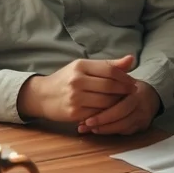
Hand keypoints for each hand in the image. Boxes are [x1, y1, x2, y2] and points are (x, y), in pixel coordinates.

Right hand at [17, 55, 137, 121]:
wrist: (42, 96)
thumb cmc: (65, 80)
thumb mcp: (82, 67)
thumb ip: (107, 65)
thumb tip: (131, 59)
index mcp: (80, 66)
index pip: (110, 70)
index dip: (125, 77)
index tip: (131, 82)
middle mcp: (77, 80)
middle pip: (110, 86)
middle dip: (125, 90)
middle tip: (132, 93)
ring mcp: (75, 97)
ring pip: (107, 101)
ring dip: (118, 102)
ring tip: (122, 101)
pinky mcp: (74, 112)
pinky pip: (99, 113)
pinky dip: (107, 113)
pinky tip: (110, 110)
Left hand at [78, 81, 160, 134]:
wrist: (148, 96)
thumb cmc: (126, 87)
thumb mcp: (116, 81)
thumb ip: (102, 84)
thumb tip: (81, 94)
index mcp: (133, 88)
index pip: (117, 95)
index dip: (102, 102)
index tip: (85, 107)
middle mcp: (140, 102)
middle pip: (121, 111)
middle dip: (102, 119)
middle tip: (87, 122)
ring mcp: (143, 115)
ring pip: (124, 125)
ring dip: (105, 128)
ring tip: (91, 128)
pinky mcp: (142, 125)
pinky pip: (126, 131)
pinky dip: (111, 131)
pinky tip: (99, 130)